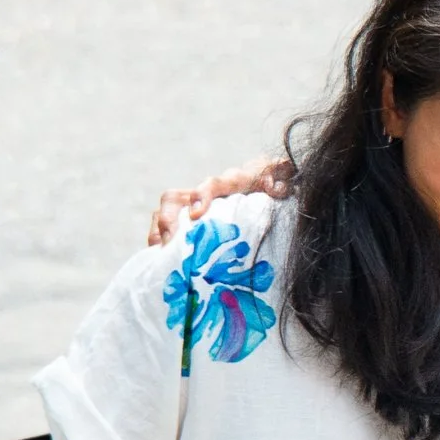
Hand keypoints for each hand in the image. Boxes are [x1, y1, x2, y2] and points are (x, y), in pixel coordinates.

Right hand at [146, 155, 294, 245]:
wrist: (264, 179)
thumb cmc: (272, 182)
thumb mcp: (280, 178)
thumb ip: (281, 178)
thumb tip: (276, 187)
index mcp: (230, 183)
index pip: (213, 184)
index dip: (202, 195)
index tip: (196, 214)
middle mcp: (204, 193)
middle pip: (174, 198)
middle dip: (167, 218)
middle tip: (168, 242)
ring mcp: (192, 206)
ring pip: (165, 213)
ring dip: (158, 233)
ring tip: (158, 255)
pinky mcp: (188, 221)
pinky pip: (166, 228)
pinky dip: (160, 243)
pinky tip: (159, 262)